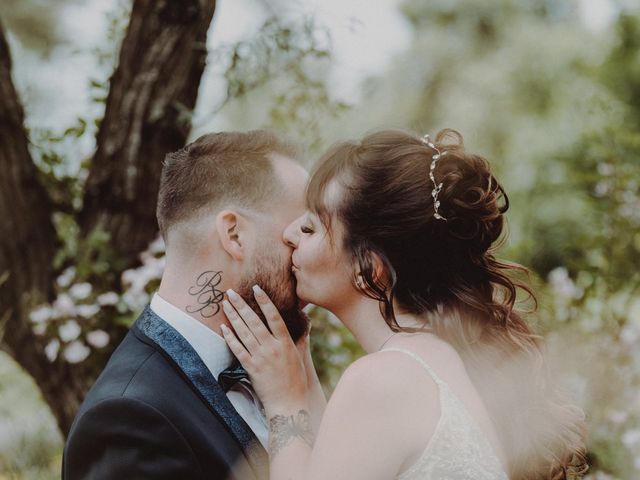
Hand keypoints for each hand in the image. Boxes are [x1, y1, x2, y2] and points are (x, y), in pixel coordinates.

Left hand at [220, 286, 308, 415]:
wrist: (289, 404)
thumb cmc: (296, 381)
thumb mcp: (300, 356)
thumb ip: (300, 338)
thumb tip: (306, 324)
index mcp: (285, 342)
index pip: (274, 316)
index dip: (264, 301)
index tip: (256, 288)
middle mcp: (272, 347)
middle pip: (254, 321)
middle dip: (241, 305)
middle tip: (230, 292)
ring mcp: (260, 357)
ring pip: (243, 332)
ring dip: (233, 317)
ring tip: (225, 304)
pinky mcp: (251, 368)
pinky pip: (238, 350)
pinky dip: (229, 338)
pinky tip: (223, 327)